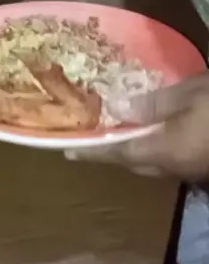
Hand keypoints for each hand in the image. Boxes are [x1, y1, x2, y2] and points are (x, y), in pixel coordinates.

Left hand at [66, 73, 208, 181]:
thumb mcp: (190, 94)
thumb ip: (153, 104)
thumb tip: (116, 110)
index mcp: (165, 152)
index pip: (120, 154)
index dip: (93, 152)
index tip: (68, 152)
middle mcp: (174, 168)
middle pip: (135, 162)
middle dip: (113, 152)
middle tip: (93, 136)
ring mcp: (191, 169)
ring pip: (153, 163)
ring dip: (134, 150)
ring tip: (120, 132)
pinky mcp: (203, 164)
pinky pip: (168, 159)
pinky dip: (153, 148)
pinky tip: (156, 132)